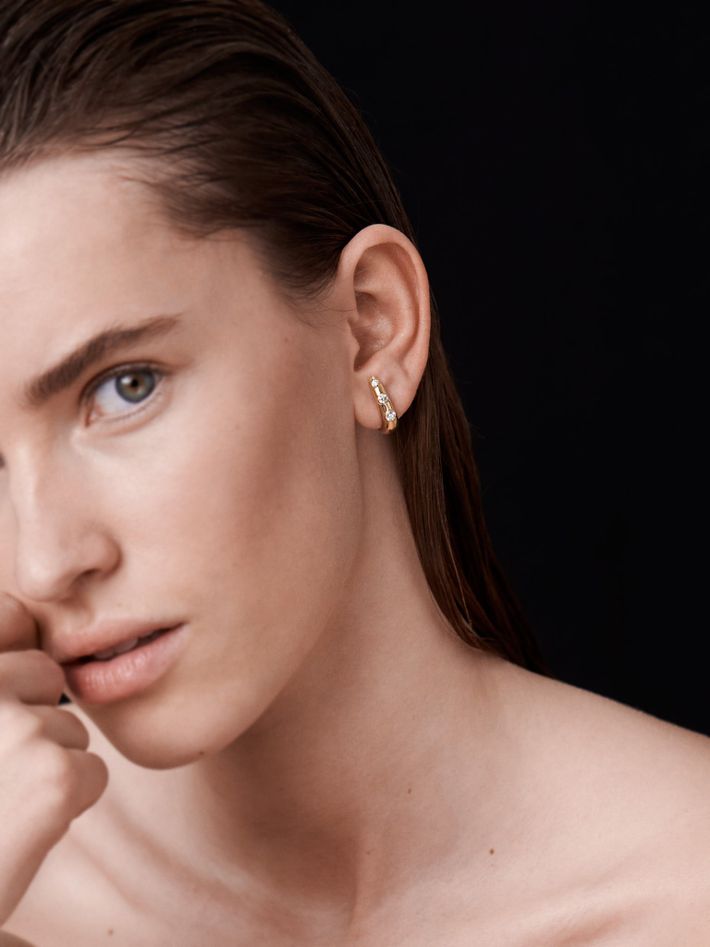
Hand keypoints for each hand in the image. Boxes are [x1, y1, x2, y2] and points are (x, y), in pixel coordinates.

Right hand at [0, 594, 108, 925]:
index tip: (7, 698)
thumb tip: (26, 611)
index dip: (17, 651)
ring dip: (47, 764)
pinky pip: (92, 771)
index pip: (10, 612)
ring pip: (70, 726)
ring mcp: (15, 728)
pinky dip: (68, 802)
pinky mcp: (53, 775)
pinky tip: (22, 828)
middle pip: (45, 673)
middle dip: (31, 718)